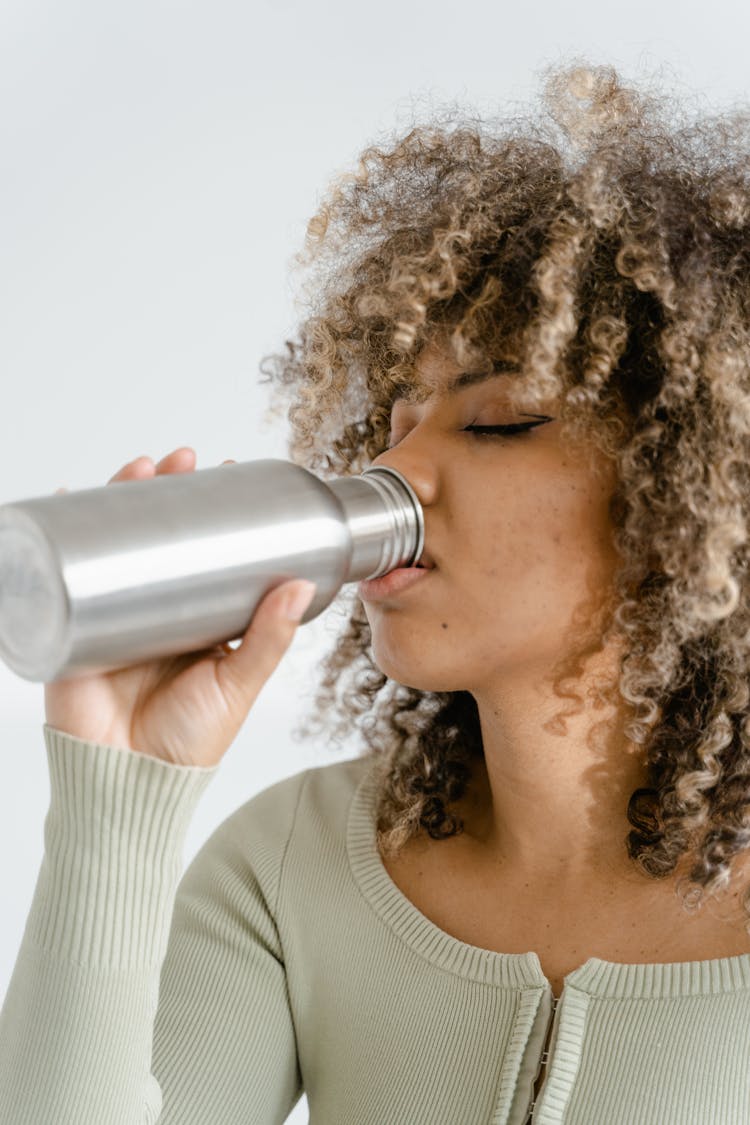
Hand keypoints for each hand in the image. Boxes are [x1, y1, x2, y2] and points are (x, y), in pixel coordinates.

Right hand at [43, 448, 315, 766]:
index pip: (200, 549)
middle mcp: (153, 608)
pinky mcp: (72, 627)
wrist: (129, 785)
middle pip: (154, 535)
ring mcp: (112, 614)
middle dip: (165, 491)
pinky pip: (62, 575)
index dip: (209, 511)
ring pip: (113, 544)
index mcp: (194, 617)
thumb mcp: (237, 684)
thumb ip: (268, 640)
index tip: (228, 473)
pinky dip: (60, 536)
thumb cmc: (189, 742)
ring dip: (120, 499)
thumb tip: (299, 586)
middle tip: (184, 460)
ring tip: (140, 468)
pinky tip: (69, 501)